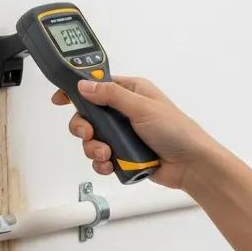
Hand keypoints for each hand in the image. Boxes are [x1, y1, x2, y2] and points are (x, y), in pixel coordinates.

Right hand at [51, 75, 219, 190]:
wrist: (192, 165)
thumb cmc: (176, 130)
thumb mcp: (142, 107)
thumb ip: (111, 95)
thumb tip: (84, 85)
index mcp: (131, 92)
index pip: (97, 86)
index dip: (76, 91)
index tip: (59, 99)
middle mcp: (125, 112)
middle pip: (88, 115)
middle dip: (84, 127)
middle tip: (89, 134)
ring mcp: (124, 135)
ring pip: (92, 139)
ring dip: (94, 148)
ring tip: (108, 155)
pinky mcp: (124, 156)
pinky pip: (101, 158)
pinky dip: (102, 163)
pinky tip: (110, 165)